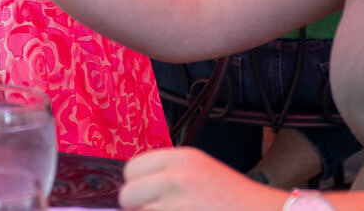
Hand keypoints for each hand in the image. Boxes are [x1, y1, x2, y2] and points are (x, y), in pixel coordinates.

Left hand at [120, 147, 281, 210]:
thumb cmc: (235, 199)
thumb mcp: (200, 170)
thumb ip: (167, 174)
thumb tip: (134, 189)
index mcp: (181, 157)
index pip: (132, 168)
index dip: (135, 184)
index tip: (141, 194)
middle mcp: (176, 177)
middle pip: (128, 194)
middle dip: (136, 206)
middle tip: (154, 209)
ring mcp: (177, 205)